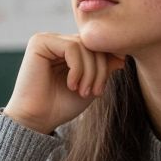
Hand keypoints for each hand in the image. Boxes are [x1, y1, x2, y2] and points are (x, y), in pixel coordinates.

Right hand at [3, 33, 125, 133]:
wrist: (37, 120)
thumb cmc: (61, 105)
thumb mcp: (90, 85)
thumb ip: (104, 69)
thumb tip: (123, 56)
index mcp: (68, 50)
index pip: (96, 46)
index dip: (106, 64)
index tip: (101, 89)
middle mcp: (57, 41)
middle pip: (92, 45)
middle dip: (100, 70)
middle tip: (95, 92)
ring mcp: (48, 40)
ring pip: (84, 46)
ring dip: (90, 72)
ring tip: (83, 91)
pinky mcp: (39, 42)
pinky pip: (71, 48)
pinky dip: (77, 68)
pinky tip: (71, 85)